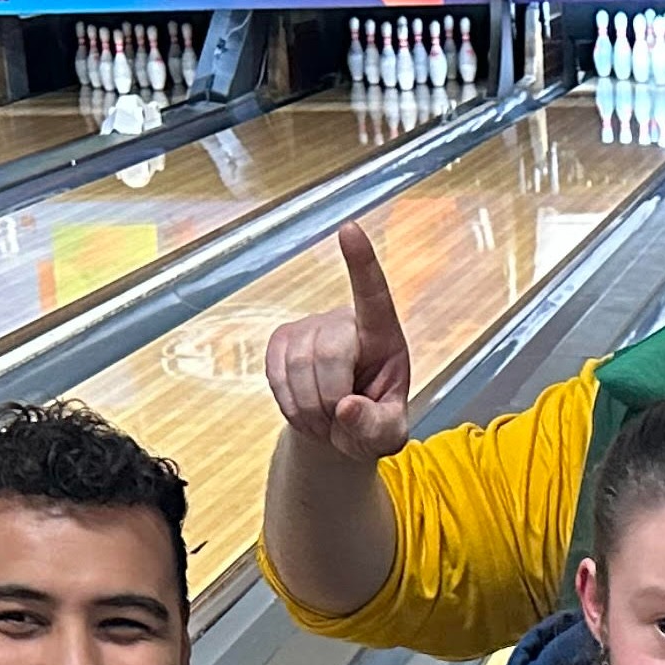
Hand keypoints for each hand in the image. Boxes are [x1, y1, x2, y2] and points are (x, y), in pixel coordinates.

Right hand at [263, 222, 412, 461]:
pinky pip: (276, 374)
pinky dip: (290, 402)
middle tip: (337, 422)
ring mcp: (309, 328)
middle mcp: (345, 322)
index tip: (349, 228)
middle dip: (329, 398)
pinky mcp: (280, 341)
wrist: (339, 428)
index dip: (361, 263)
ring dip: (309, 407)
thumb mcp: (387, 435)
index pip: (373, 295)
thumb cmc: (372, 423)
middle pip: (328, 354)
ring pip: (298, 367)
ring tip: (324, 418)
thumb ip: (376, 427)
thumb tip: (346, 408)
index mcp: (383, 336)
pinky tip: (305, 407)